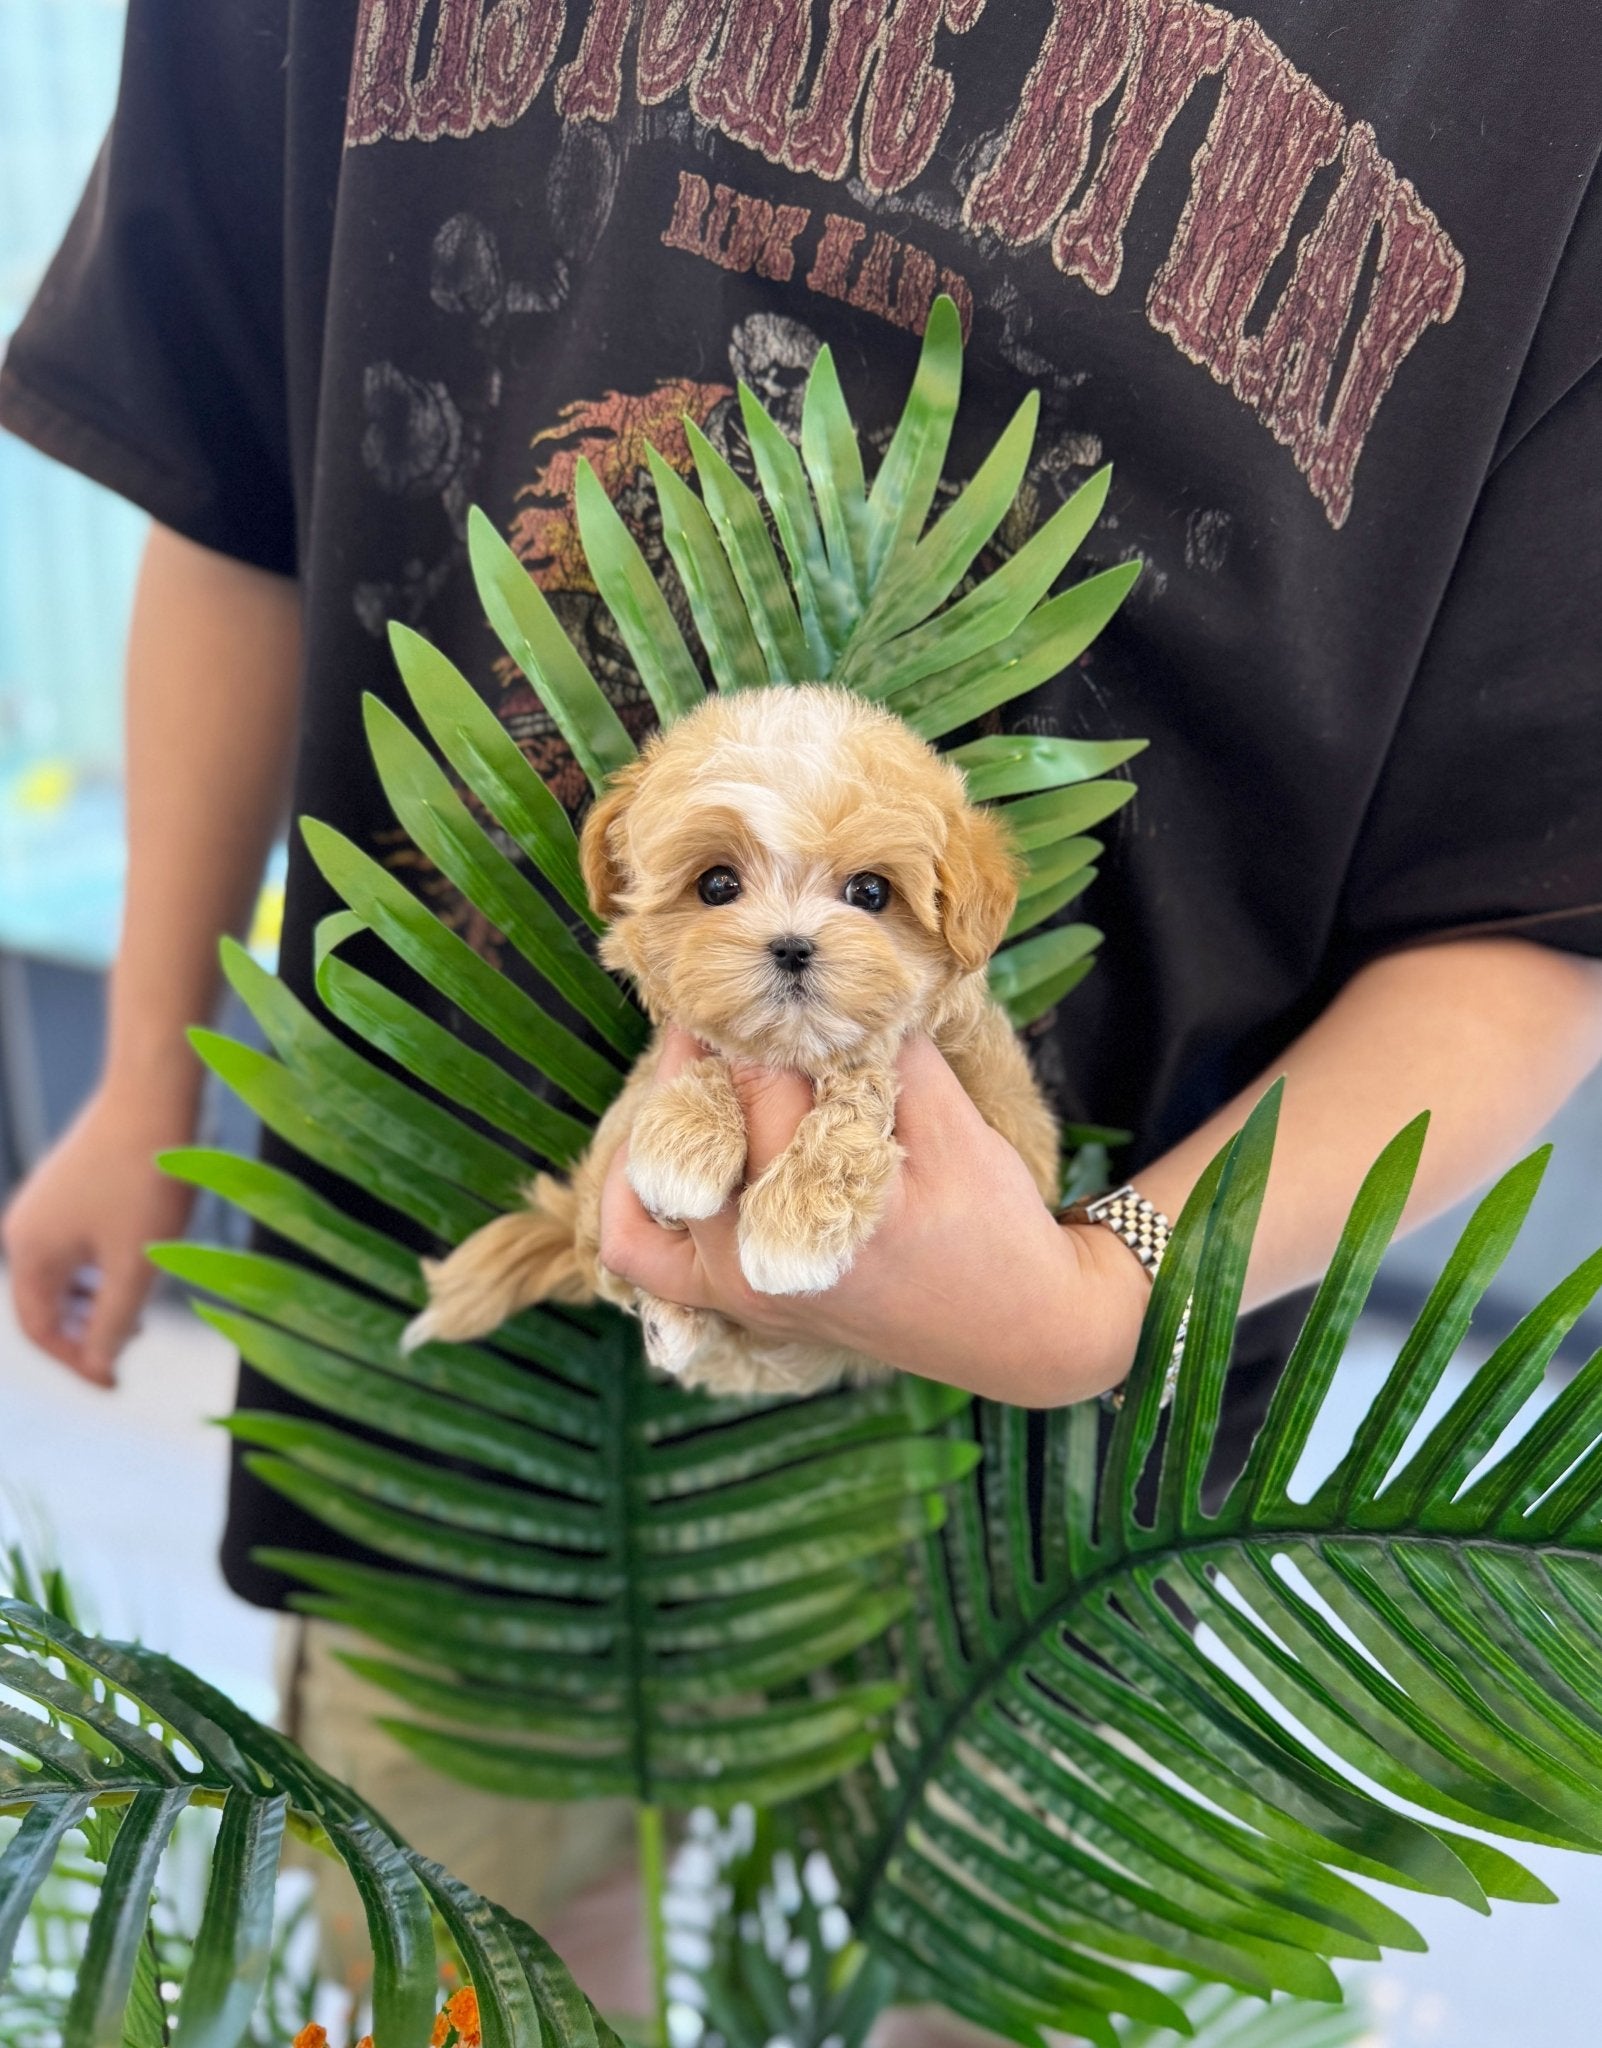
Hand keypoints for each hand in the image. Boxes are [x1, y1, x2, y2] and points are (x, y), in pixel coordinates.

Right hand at [2, 1086, 196, 1385]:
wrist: (153, 1093)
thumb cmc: (147, 1179)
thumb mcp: (136, 1264)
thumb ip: (113, 1321)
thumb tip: (98, 1364)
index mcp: (30, 1253)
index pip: (42, 1330)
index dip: (78, 1363)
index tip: (115, 1384)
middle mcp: (24, 1227)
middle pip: (44, 1303)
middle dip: (82, 1334)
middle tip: (125, 1352)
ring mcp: (44, 1200)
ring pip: (62, 1272)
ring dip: (92, 1302)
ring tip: (134, 1314)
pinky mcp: (69, 1180)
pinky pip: (75, 1242)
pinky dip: (99, 1266)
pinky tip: (135, 1265)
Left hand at [600, 1029, 1150, 1407]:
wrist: (1014, 1329)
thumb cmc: (993, 1224)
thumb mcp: (957, 1125)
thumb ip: (891, 1052)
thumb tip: (833, 977)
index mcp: (830, 1210)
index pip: (760, 1080)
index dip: (759, 1012)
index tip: (760, 966)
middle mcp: (765, 1257)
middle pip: (703, 1119)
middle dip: (718, 1047)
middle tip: (737, 993)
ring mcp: (738, 1287)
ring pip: (654, 1176)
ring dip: (676, 1105)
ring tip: (710, 1060)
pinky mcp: (729, 1302)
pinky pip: (639, 1249)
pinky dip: (631, 1193)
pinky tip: (655, 1143)